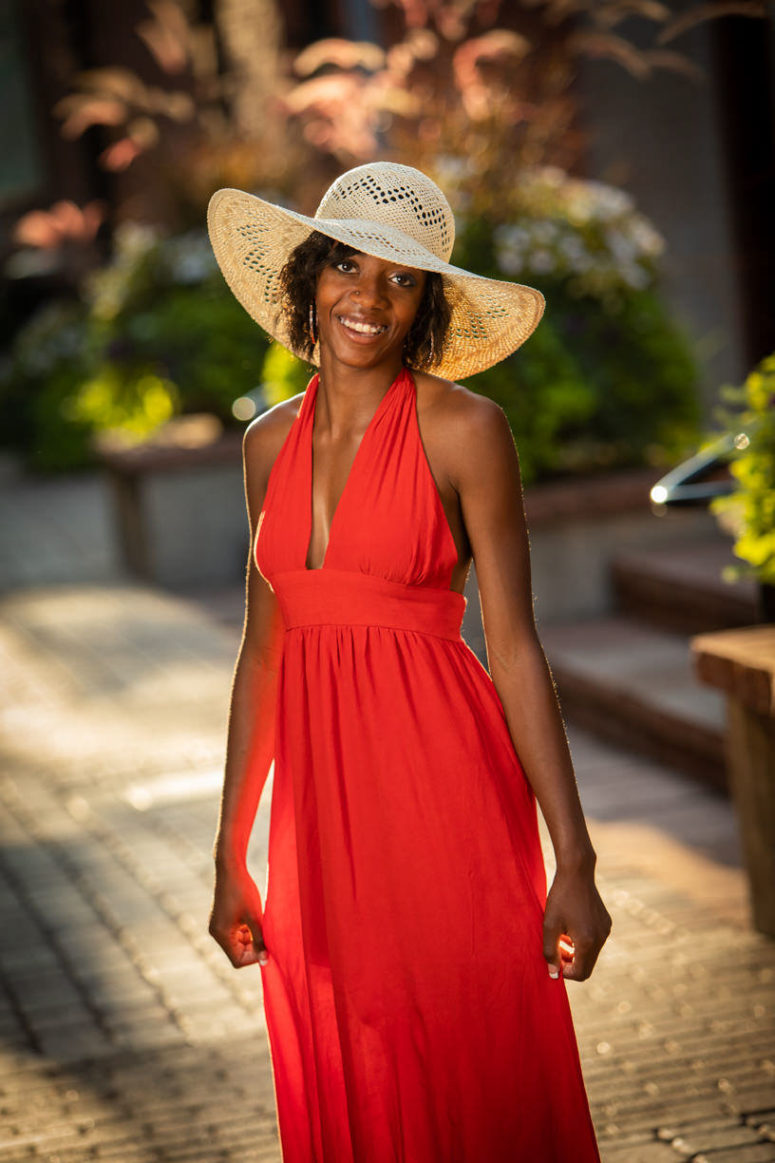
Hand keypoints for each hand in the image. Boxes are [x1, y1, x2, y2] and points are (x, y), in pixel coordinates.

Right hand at [208, 863, 268, 967]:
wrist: (231, 867)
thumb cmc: (243, 891)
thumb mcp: (254, 916)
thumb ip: (259, 939)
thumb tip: (265, 960)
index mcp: (221, 934)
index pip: (238, 960)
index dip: (254, 957)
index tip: (268, 948)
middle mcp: (216, 933)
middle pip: (237, 953)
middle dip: (254, 947)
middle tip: (268, 936)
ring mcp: (217, 925)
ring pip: (238, 943)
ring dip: (251, 938)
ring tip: (261, 923)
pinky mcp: (221, 918)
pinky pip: (235, 933)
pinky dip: (247, 930)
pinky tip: (254, 917)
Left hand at [542, 866, 611, 981]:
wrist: (576, 872)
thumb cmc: (560, 898)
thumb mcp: (549, 925)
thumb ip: (550, 952)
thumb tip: (554, 974)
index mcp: (587, 941)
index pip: (580, 974)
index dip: (565, 972)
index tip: (553, 959)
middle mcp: (601, 938)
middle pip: (587, 966)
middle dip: (570, 963)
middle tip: (555, 948)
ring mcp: (605, 930)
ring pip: (591, 954)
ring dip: (576, 952)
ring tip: (560, 936)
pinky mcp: (606, 922)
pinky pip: (595, 941)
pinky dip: (582, 942)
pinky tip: (570, 927)